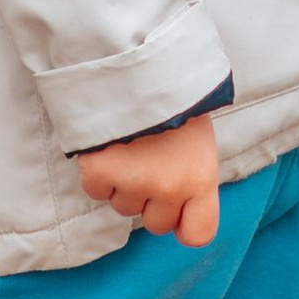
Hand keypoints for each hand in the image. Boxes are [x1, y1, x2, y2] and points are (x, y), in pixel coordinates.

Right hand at [74, 113, 220, 246]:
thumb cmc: (174, 101)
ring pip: (123, 207)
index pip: (198, 234)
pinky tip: (109, 146)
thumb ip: (192, 177)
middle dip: (150, 201)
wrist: (137, 63)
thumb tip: (180, 211)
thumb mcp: (199, 140)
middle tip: (149, 164)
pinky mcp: (100, 174)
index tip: (178, 212)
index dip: (185, 225)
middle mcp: (170, 188)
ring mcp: (133, 183)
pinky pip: (96, 191)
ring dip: (124, 185)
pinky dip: (99, 174)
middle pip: (155, 224)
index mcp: (201, 179)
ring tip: (130, 148)